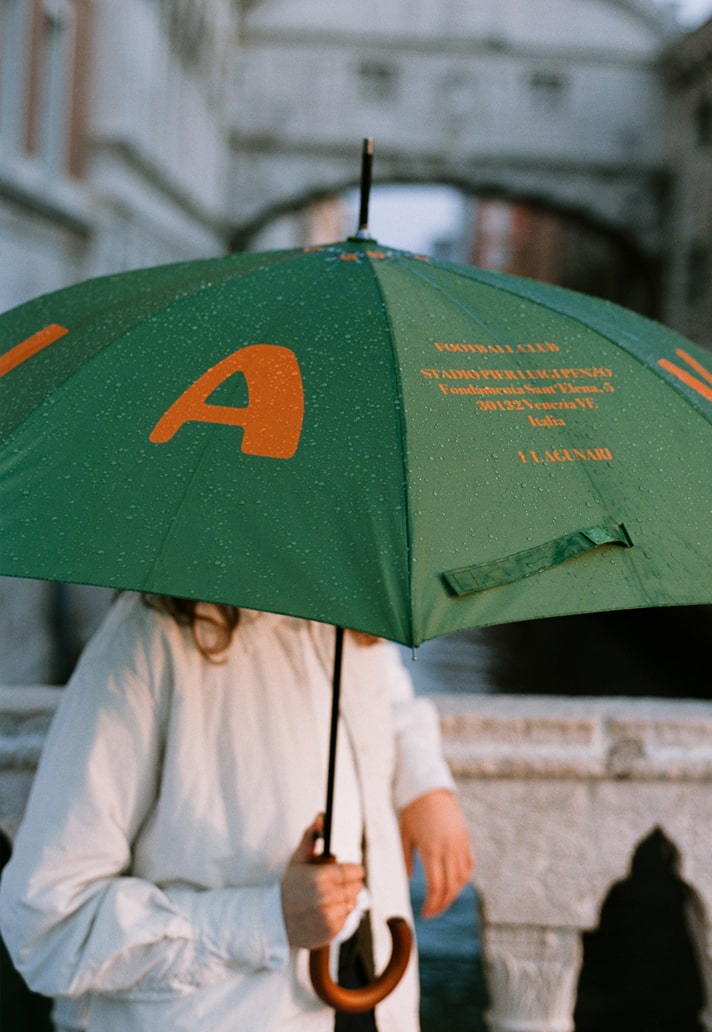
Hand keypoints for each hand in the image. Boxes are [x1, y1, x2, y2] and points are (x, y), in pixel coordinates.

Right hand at [281, 816, 365, 949]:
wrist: (275, 920)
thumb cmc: (289, 886)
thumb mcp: (298, 859)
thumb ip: (312, 836)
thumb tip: (322, 816)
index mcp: (321, 877)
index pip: (355, 871)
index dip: (352, 870)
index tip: (344, 870)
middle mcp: (327, 897)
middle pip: (357, 887)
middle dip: (348, 883)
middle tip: (332, 884)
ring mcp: (330, 916)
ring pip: (353, 902)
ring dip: (344, 899)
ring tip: (327, 898)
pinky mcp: (331, 931)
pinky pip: (347, 918)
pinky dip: (340, 914)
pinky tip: (325, 911)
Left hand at [399, 790, 474, 918]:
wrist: (429, 786)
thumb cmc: (413, 809)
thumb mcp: (404, 834)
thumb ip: (406, 859)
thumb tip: (408, 881)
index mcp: (432, 848)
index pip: (436, 886)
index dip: (432, 904)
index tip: (425, 914)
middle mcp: (449, 848)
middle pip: (450, 886)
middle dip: (442, 903)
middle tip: (432, 913)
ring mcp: (460, 843)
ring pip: (462, 878)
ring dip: (453, 893)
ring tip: (442, 901)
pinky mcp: (465, 838)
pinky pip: (468, 864)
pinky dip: (463, 878)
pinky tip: (455, 884)